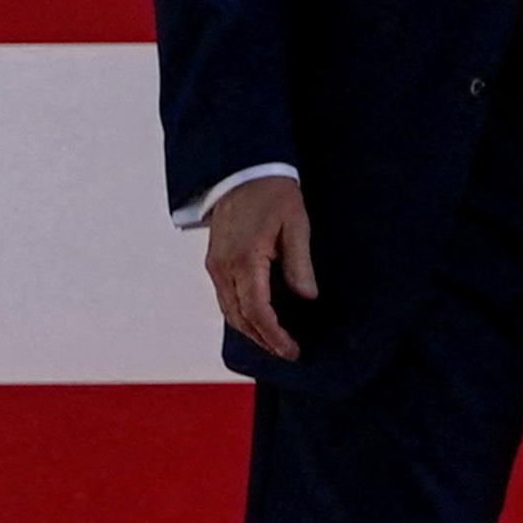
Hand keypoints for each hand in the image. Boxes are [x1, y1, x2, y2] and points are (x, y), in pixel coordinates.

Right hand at [205, 176, 316, 362]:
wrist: (242, 170)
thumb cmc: (272, 193)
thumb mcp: (295, 225)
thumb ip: (299, 264)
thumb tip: (307, 297)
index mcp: (245, 259)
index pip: (258, 312)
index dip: (275, 336)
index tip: (292, 350)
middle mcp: (224, 267)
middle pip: (240, 318)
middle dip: (263, 340)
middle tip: (287, 352)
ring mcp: (215, 265)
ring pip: (229, 311)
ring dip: (251, 331)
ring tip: (274, 342)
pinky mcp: (214, 261)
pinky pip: (225, 298)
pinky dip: (241, 315)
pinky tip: (258, 320)